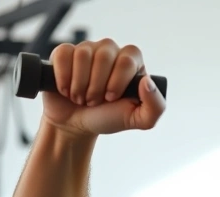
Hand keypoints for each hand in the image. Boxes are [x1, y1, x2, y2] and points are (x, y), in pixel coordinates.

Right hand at [42, 39, 164, 136]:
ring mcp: (87, 49)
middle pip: (105, 55)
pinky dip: (63, 77)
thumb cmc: (108, 118)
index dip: (117, 81)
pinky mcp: (64, 52)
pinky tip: (66, 89)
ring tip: (81, 97)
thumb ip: (155, 106)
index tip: (110, 98)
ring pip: (83, 55)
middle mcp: (111, 51)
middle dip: (97, 86)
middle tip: (94, 101)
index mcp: (132, 63)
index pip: (128, 60)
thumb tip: (147, 82)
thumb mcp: (139, 119)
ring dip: (80, 84)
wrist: (76, 125)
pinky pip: (64, 54)